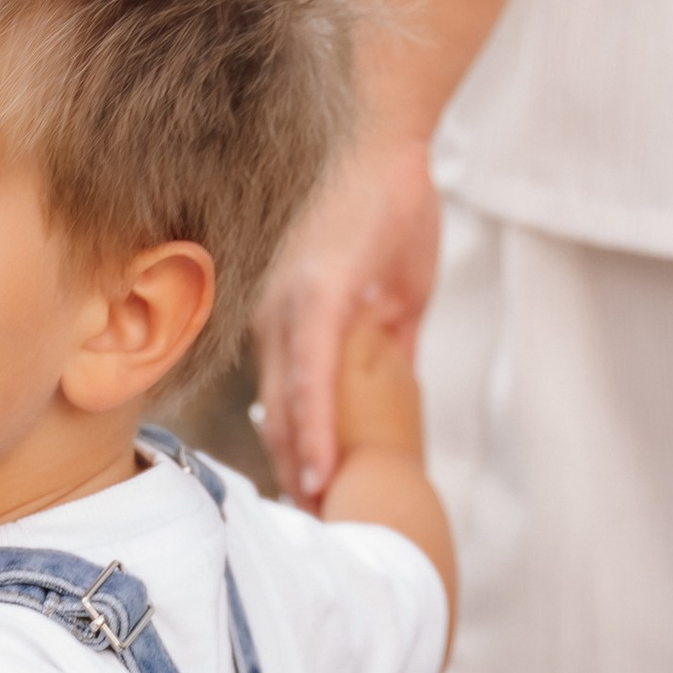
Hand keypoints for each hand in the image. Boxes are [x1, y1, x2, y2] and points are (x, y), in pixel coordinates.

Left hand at [252, 134, 439, 509]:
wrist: (384, 132)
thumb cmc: (387, 200)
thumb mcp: (391, 290)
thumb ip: (387, 341)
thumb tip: (397, 381)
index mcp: (286, 320)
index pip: (286, 404)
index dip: (295, 458)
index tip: (308, 508)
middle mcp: (275, 320)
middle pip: (278, 419)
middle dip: (293, 479)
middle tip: (306, 540)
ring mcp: (290, 310)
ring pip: (288, 409)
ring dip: (301, 471)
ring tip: (314, 529)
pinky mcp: (314, 297)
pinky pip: (309, 378)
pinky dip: (314, 428)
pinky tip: (318, 471)